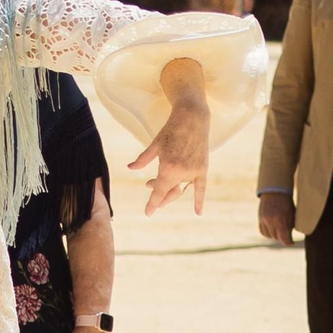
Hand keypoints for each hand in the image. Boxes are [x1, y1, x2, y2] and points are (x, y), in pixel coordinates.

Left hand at [129, 96, 209, 215]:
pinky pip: (201, 188)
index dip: (152, 204)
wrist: (192, 119)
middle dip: (158, 195)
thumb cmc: (171, 130)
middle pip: (169, 192)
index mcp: (168, 168)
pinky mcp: (203, 169)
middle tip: (148, 186)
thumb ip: (142, 159)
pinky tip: (198, 213)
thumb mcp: (154, 145)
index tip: (147, 213)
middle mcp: (181, 172)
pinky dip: (199, 200)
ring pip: (181, 189)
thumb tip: (130, 168)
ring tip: (156, 184)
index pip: (158, 192)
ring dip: (170, 192)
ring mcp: (193, 172)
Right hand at [258, 192, 295, 245]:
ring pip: (269, 235)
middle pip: (277, 237)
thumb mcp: (292, 214)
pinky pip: (263, 231)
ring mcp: (263, 220)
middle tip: (288, 235)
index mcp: (280, 220)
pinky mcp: (259, 219)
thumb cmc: (286, 202)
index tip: (292, 242)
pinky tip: (273, 229)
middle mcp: (270, 221)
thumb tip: (289, 236)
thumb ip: (290, 226)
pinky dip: (268, 232)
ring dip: (275, 235)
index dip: (289, 242)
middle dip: (283, 237)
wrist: (274, 191)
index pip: (284, 238)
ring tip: (280, 231)